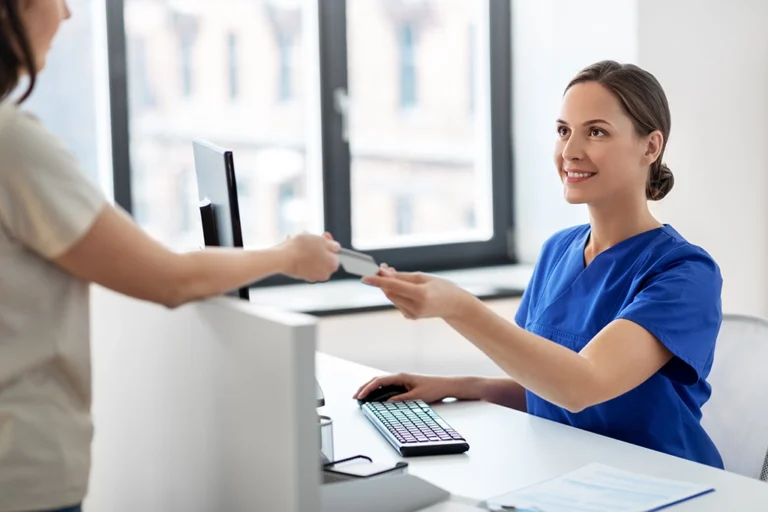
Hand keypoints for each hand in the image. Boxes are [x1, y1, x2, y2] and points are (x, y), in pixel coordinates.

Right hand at [279, 232, 339, 282]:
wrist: (283, 258)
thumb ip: (332, 245)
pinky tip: (293, 247)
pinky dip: (300, 256)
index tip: (323, 235)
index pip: (335, 253)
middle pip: (324, 257)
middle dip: (317, 246)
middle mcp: (325, 274)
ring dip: (308, 249)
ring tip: (299, 240)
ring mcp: (313, 276)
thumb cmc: (302, 248)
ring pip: (313, 259)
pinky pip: (304, 264)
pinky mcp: (301, 276)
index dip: (329, 243)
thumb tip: (336, 247)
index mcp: (333, 265)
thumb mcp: (321, 240)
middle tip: (310, 237)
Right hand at [354, 373, 470, 403]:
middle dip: (365, 388)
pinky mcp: (404, 385)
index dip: (368, 388)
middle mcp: (399, 377)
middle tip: (355, 396)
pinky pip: (387, 386)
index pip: (379, 381)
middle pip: (377, 380)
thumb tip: (386, 403)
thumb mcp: (416, 397)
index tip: (360, 396)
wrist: (445, 386)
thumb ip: (400, 399)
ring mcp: (401, 380)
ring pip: (381, 383)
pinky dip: (378, 390)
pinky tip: (375, 397)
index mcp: (401, 377)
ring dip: (370, 389)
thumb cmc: (433, 388)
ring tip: (361, 397)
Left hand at [362, 267, 470, 319]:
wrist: (455, 306)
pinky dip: (396, 293)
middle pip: (390, 292)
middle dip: (383, 280)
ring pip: (392, 297)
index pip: (394, 287)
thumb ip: (401, 277)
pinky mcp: (410, 317)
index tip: (364, 277)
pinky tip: (404, 288)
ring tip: (394, 274)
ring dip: (389, 286)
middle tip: (383, 267)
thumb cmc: (441, 287)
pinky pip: (397, 302)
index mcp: (421, 295)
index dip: (378, 281)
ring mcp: (412, 314)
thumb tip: (383, 274)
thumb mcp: (423, 277)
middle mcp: (415, 307)